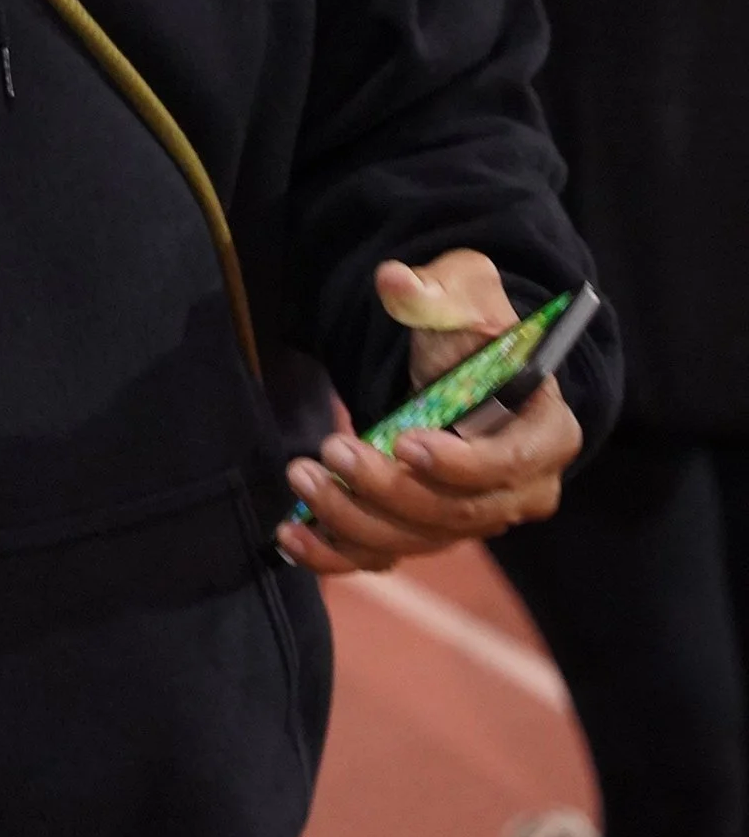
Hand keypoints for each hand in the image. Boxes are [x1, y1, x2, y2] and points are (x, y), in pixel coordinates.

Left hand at [278, 248, 581, 578]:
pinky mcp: (424, 531)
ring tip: (300, 474)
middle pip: (454, 514)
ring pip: (413, 540)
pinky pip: (382, 555)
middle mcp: (517, 491)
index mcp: (545, 435)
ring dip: (351, 517)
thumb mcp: (463, 289)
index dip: (457, 463)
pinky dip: (335, 553)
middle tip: (332, 447)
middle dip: (387, 489)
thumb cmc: (471, 325)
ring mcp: (468, 517)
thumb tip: (394, 281)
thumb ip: (434, 292)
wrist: (456, 359)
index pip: (507, 466)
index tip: (403, 440)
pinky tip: (291, 536)